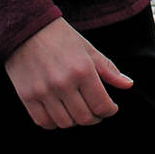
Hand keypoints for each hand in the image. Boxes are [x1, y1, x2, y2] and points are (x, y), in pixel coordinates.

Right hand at [4, 18, 135, 128]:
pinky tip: (60, 113)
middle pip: (84, 118)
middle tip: (96, 112)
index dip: (110, 111)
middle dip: (95, 118)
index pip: (102, 105)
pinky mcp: (27, 97)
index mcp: (83, 70)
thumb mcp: (88, 49)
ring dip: (75, 121)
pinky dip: (54, 122)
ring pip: (65, 123)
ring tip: (78, 111)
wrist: (26, 30)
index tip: (111, 108)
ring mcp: (43, 92)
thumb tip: (128, 84)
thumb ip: (108, 69)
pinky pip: (43, 122)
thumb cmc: (61, 38)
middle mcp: (63, 83)